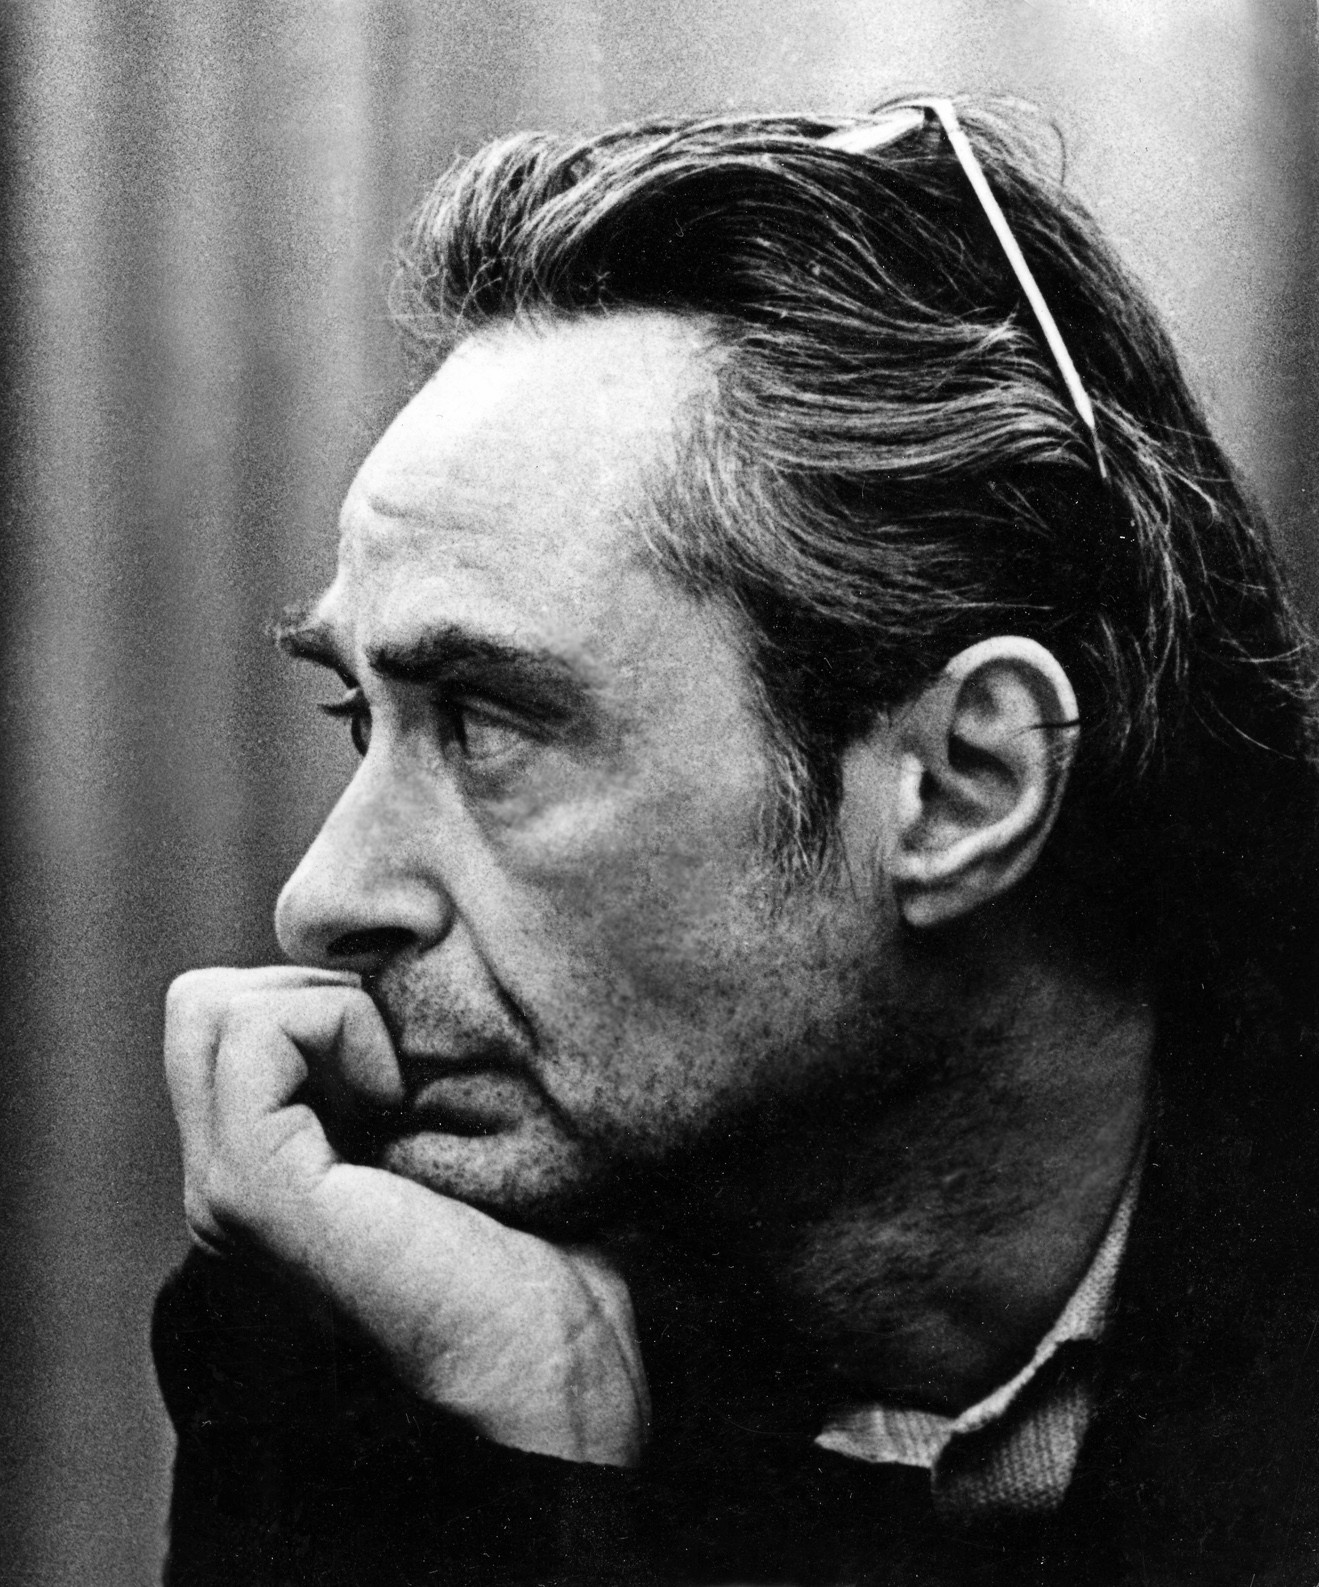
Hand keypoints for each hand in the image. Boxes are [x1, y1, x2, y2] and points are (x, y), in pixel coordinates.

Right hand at [164, 967, 648, 1465]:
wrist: (550, 1368)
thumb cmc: (541, 1250)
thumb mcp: (458, 1127)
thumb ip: (404, 1066)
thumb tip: (412, 965)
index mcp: (269, 1164)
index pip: (233, 1010)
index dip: (328, 996)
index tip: (415, 1062)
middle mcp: (226, 1179)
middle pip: (205, 1005)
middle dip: (314, 994)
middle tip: (399, 1068)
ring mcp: (225, 1188)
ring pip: (211, 1007)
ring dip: (328, 1010)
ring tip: (398, 1089)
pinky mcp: (250, 1188)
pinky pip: (250, 1032)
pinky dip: (337, 1025)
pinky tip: (396, 1098)